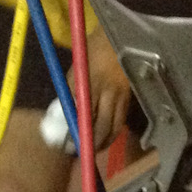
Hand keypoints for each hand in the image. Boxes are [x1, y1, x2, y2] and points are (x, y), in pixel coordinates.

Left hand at [72, 28, 131, 148]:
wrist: (117, 39)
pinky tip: (107, 136)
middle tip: (84, 151)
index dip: (77, 132)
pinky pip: (121, 120)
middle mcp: (106, 91)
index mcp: (89, 83)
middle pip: (101, 126)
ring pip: (114, 127)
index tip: (69, 144)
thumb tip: (63, 117)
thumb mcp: (75, 71)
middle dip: (93, 142)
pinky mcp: (128, 98)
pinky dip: (113, 131)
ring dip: (105, 141)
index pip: (82, 115)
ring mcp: (120, 96)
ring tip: (96, 148)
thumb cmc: (92, 52)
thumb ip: (70, 94)